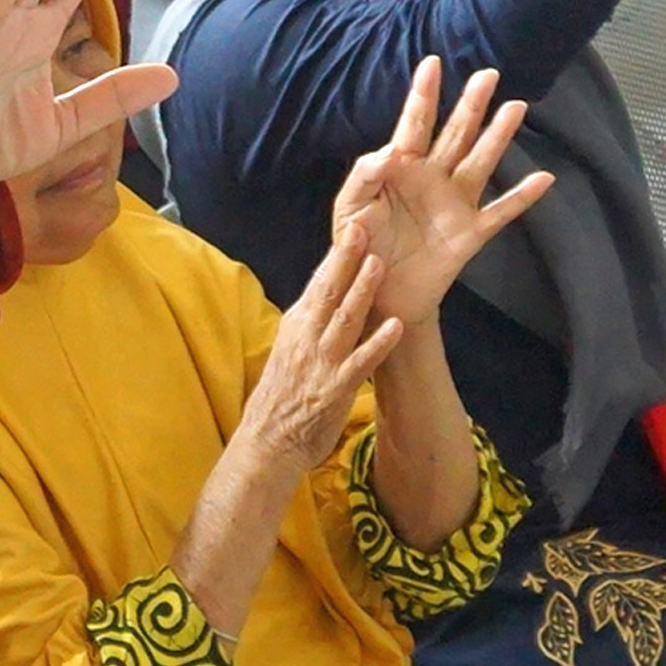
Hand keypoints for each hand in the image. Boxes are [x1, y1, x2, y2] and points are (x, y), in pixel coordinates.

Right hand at [237, 237, 406, 472]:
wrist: (269, 441)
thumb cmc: (284, 393)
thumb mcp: (292, 347)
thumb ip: (312, 320)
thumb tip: (332, 290)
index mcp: (298, 324)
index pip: (319, 281)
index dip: (337, 254)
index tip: (353, 224)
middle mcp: (307, 337)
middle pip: (329, 291)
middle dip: (346, 258)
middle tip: (362, 226)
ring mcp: (321, 361)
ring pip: (344, 320)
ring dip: (362, 291)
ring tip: (378, 264)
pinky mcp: (335, 388)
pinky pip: (360, 362)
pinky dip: (378, 343)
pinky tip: (396, 327)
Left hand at [330, 60, 554, 330]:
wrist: (377, 293)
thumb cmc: (359, 246)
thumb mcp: (349, 210)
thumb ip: (364, 176)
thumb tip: (389, 152)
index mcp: (401, 168)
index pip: (414, 124)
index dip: (423, 95)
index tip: (432, 62)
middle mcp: (433, 179)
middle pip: (456, 134)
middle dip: (471, 104)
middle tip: (488, 74)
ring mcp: (455, 204)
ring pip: (481, 161)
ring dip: (498, 136)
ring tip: (516, 107)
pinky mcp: (470, 234)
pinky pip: (502, 212)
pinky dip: (523, 196)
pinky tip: (545, 178)